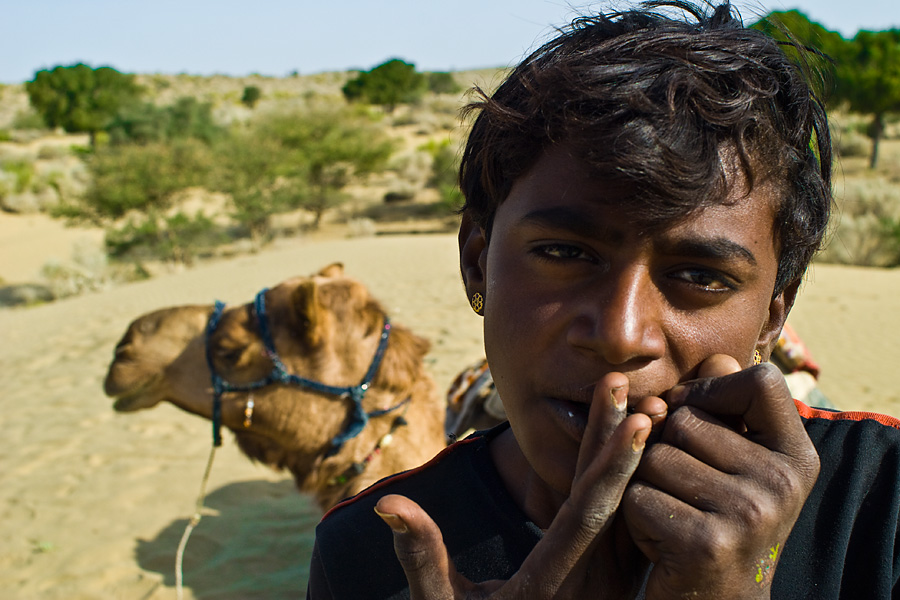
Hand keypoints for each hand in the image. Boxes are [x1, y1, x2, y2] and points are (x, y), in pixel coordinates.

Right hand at [375, 374, 653, 598]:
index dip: (610, 461)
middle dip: (618, 439)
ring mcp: (605, 587)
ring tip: (639, 403)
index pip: (587, 512)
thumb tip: (385, 504)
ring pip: (622, 510)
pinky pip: (623, 526)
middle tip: (624, 384)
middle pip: (609, 500)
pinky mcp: (608, 584)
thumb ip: (420, 557)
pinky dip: (625, 483)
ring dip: (628, 457)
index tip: (629, 415)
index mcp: (552, 585)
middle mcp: (590, 586)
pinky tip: (628, 445)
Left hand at [622, 354, 820, 598]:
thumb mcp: (733, 462)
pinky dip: (635, 516)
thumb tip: (711, 361)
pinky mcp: (707, 542)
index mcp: (797, 455)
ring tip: (674, 514)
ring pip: (653, 455)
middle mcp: (784, 482)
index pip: (760, 379)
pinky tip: (661, 541)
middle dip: (664, 449)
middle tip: (686, 493)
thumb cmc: (713, 518)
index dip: (711, 390)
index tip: (694, 416)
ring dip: (645, 484)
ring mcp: (750, 514)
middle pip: (684, 419)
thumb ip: (723, 408)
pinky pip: (637, 494)